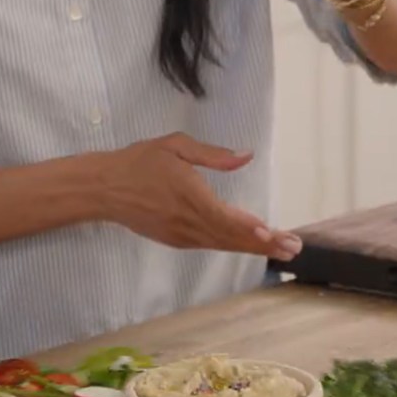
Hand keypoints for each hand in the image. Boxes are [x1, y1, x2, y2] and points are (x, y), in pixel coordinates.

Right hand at [100, 133, 301, 260]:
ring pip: (223, 244)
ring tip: (280, 249)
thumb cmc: (139, 162)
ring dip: (252, 248)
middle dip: (264, 244)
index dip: (253, 230)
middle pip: (231, 238)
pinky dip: (232, 245)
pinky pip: (210, 244)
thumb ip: (213, 155)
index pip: (227, 218)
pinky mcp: (175, 240)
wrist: (104, 188)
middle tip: (293, 248)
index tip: (275, 235)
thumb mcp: (174, 146)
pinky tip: (247, 244)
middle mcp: (188, 222)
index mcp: (190, 197)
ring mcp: (181, 235)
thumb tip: (246, 156)